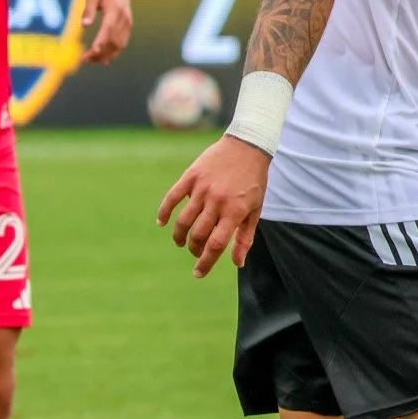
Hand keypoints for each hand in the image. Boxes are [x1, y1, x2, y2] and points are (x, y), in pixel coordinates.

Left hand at [81, 0, 132, 63]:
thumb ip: (88, 10)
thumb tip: (84, 25)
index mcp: (115, 9)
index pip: (108, 28)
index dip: (102, 41)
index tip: (93, 52)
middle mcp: (124, 18)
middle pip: (113, 40)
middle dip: (100, 52)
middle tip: (85, 60)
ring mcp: (128, 23)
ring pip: (119, 44)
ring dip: (106, 55)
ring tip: (91, 61)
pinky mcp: (128, 26)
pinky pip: (122, 43)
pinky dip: (113, 52)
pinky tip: (103, 59)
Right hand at [158, 135, 269, 277]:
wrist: (248, 145)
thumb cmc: (254, 181)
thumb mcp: (255, 210)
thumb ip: (245, 237)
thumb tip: (237, 263)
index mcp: (234, 212)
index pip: (216, 245)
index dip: (206, 262)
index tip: (198, 273)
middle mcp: (217, 201)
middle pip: (198, 235)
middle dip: (194, 249)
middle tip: (195, 252)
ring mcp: (202, 188)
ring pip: (184, 220)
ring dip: (179, 236)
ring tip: (180, 242)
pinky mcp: (191, 176)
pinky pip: (172, 197)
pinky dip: (164, 212)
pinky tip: (162, 222)